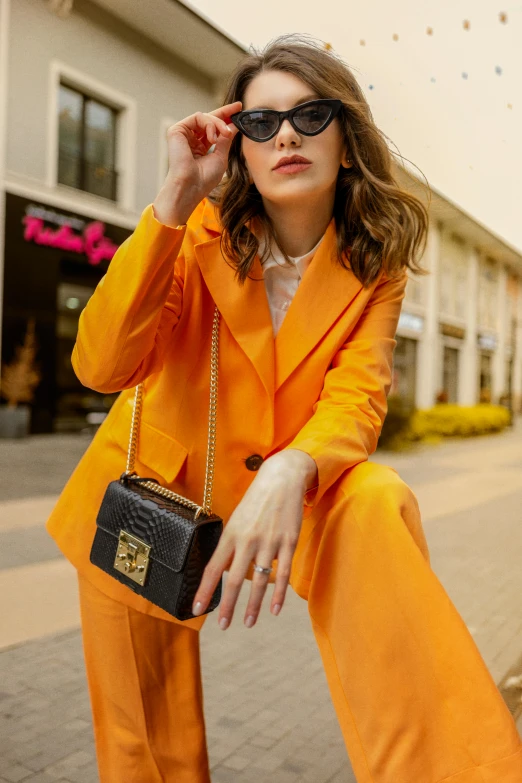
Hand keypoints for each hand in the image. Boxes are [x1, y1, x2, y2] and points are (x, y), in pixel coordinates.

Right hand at [154, 101, 241, 225]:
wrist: (191, 187)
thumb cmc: (204, 178)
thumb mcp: (221, 157)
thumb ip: (225, 139)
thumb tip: (234, 125)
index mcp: (200, 147)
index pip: (213, 129)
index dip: (225, 119)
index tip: (238, 110)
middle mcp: (191, 139)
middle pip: (208, 120)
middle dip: (224, 113)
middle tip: (238, 107)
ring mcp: (183, 134)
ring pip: (205, 118)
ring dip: (219, 123)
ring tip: (225, 134)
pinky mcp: (177, 130)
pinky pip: (198, 118)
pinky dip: (209, 124)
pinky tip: (213, 137)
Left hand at [192, 450, 317, 628]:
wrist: (281, 479)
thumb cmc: (256, 501)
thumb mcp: (237, 519)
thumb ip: (231, 545)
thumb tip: (224, 572)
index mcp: (231, 534)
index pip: (213, 568)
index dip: (205, 591)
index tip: (197, 609)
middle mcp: (248, 540)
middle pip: (235, 580)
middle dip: (228, 606)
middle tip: (223, 626)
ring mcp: (269, 543)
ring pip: (259, 582)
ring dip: (253, 606)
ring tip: (247, 623)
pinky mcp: (288, 543)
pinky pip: (283, 574)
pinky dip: (278, 595)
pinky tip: (274, 610)